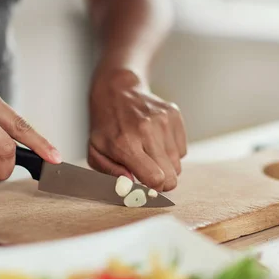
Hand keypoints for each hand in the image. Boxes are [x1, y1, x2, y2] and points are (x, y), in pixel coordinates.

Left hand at [87, 69, 186, 191]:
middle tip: (148, 173)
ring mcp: (163, 121)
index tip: (145, 186)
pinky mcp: (174, 115)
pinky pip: (182, 150)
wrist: (118, 90)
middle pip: (172, 176)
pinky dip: (171, 151)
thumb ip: (110, 173)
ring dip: (165, 165)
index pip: (156, 179)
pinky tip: (156, 141)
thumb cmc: (106, 125)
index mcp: (125, 143)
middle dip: (162, 181)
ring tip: (149, 152)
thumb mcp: (96, 152)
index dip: (153, 189)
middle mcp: (147, 131)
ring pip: (177, 164)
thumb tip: (131, 185)